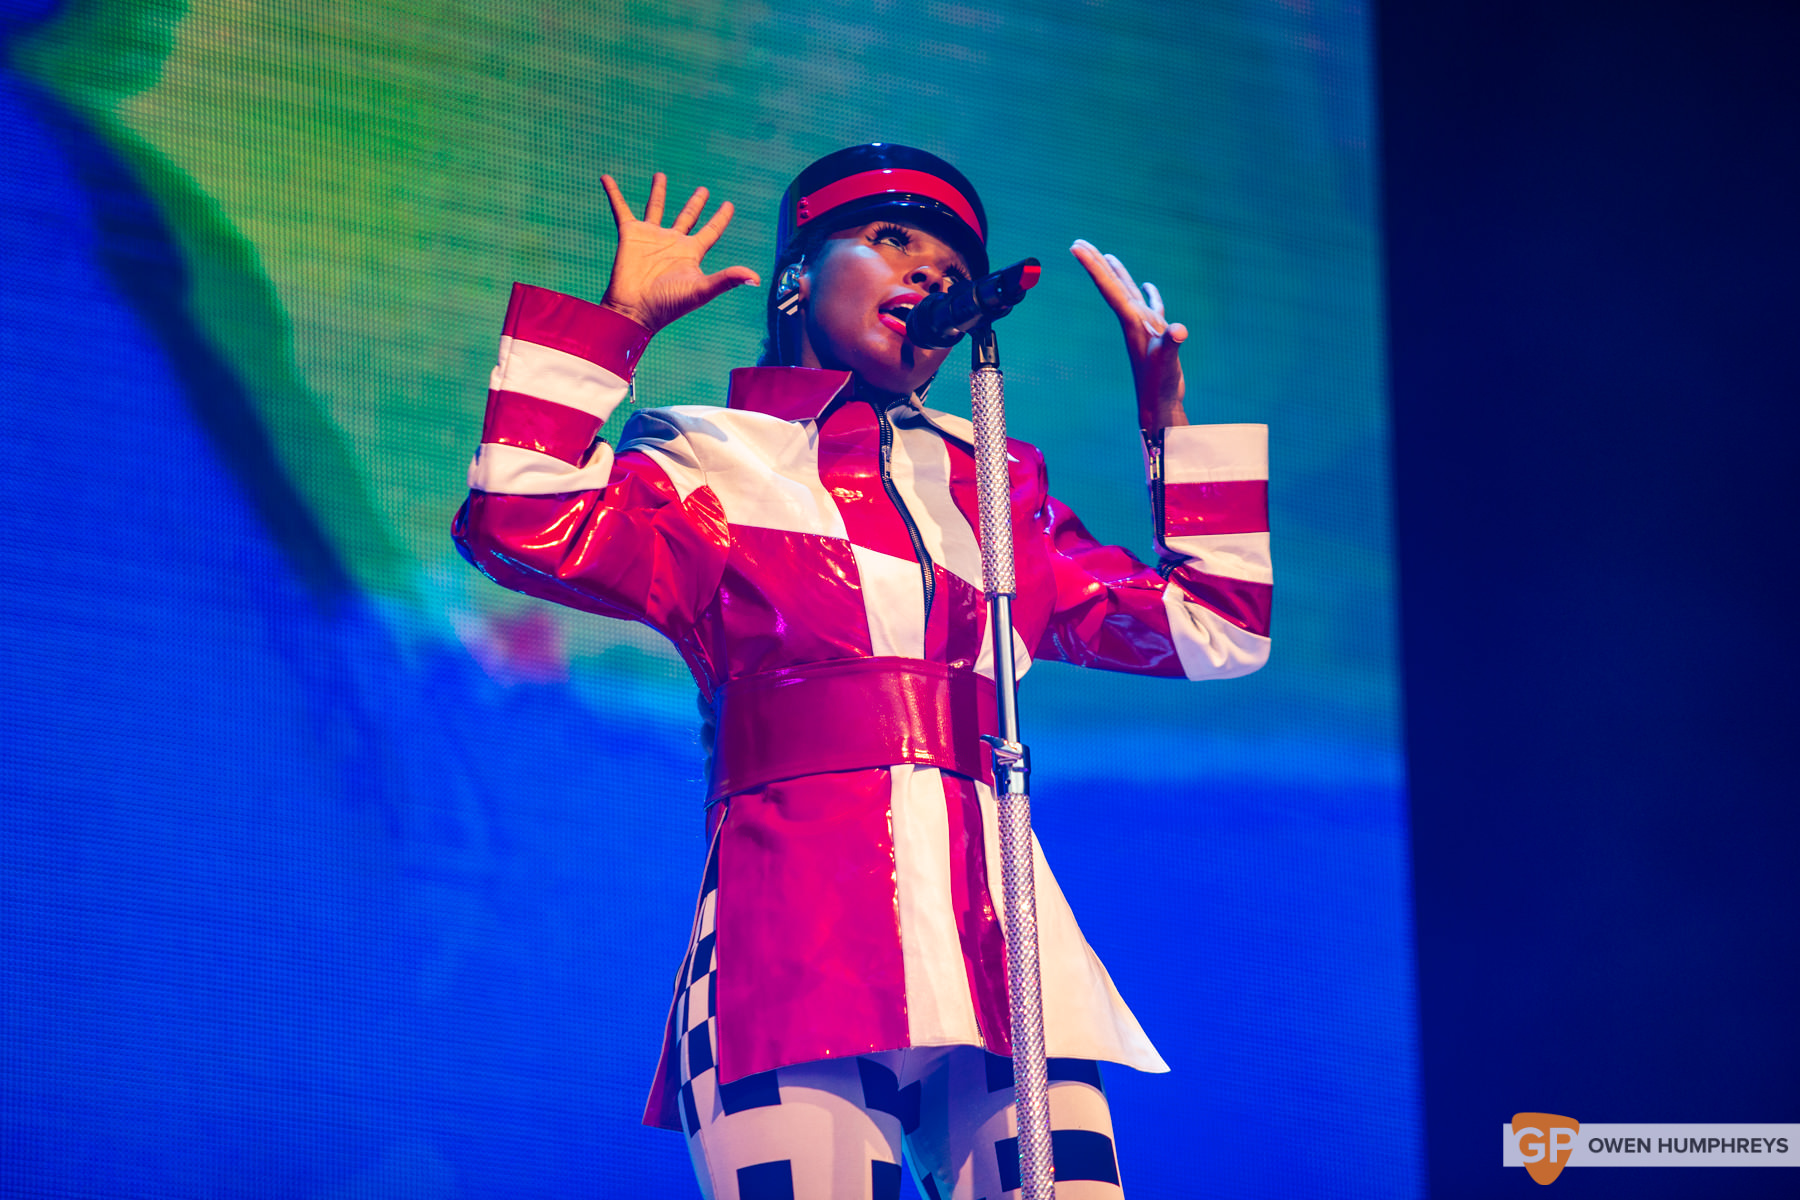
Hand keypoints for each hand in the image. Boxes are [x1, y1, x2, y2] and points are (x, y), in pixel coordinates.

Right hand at [598, 172, 760, 332]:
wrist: (634, 310)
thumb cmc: (668, 304)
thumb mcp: (701, 290)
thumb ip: (727, 280)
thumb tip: (756, 278)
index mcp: (691, 253)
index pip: (711, 231)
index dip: (721, 218)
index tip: (729, 204)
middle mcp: (672, 243)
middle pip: (687, 217)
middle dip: (696, 203)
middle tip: (703, 189)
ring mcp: (651, 237)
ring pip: (656, 208)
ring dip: (658, 192)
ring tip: (660, 175)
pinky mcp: (630, 234)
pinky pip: (621, 208)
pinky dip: (614, 193)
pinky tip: (607, 178)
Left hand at [1070, 239, 1188, 428]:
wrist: (1160, 406)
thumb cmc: (1160, 386)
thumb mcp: (1167, 363)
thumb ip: (1171, 345)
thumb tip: (1178, 330)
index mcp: (1132, 323)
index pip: (1110, 288)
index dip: (1093, 266)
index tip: (1076, 247)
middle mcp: (1134, 322)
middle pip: (1112, 286)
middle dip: (1096, 264)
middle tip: (1078, 243)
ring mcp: (1144, 328)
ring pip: (1129, 292)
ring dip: (1117, 274)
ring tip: (1106, 255)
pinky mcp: (1156, 336)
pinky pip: (1152, 308)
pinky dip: (1151, 295)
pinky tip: (1149, 285)